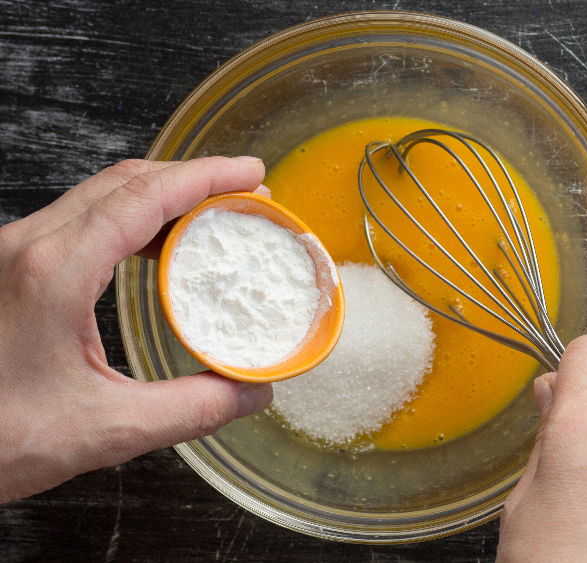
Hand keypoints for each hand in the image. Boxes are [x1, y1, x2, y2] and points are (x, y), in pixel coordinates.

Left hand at [0, 157, 273, 503]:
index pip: (145, 197)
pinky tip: (155, 245)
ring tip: (210, 215)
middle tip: (243, 191)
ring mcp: (10, 253)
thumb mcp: (103, 430)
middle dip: (191, 178)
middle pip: (124, 181)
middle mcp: (26, 247)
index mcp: (54, 272)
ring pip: (98, 195)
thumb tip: (250, 392)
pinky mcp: (6, 268)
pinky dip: (128, 217)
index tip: (250, 173)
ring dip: (160, 195)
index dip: (206, 178)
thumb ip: (190, 409)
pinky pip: (77, 220)